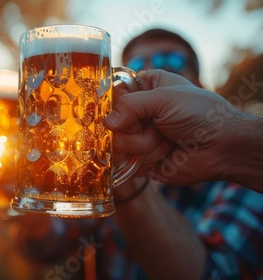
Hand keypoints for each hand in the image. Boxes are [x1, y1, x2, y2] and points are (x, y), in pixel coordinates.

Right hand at [105, 69, 246, 184]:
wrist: (223, 148)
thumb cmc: (200, 114)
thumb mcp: (164, 99)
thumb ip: (130, 105)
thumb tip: (106, 123)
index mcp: (144, 88)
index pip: (113, 93)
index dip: (112, 103)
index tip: (124, 110)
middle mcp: (138, 112)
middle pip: (110, 121)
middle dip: (132, 127)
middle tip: (154, 126)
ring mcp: (137, 136)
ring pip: (116, 143)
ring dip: (142, 145)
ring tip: (165, 142)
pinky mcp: (139, 159)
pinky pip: (121, 162)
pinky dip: (136, 160)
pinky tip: (155, 157)